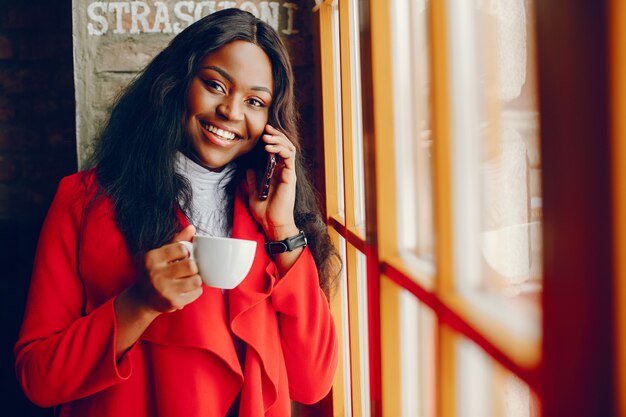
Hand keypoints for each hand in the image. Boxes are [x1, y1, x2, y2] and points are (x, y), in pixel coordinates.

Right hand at [132, 225, 202, 313]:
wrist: (142, 299)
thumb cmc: (154, 271)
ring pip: (196, 280)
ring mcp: (163, 290)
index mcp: (152, 258)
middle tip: (189, 270)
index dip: (186, 253)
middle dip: (194, 268)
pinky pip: (196, 293)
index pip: (182, 249)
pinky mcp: (172, 302)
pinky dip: (196, 290)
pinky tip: (187, 289)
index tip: (183, 257)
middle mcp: (155, 274)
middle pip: (191, 266)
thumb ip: (176, 241)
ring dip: (196, 279)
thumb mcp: (160, 254)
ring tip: (189, 279)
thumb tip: (192, 227)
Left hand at [247, 124, 297, 240]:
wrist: (272, 223)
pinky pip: (289, 158)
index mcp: (278, 173)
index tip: (263, 131)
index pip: (278, 150)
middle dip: (277, 135)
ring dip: (278, 139)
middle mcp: (285, 171)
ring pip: (289, 149)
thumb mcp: (254, 192)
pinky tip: (269, 147)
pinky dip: (280, 149)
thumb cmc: (265, 211)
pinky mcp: (290, 177)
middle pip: (286, 146)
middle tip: (267, 128)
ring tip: (267, 136)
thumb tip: (248, 169)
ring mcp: (288, 173)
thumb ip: (253, 179)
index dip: (273, 139)